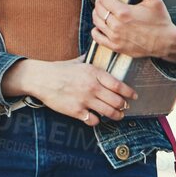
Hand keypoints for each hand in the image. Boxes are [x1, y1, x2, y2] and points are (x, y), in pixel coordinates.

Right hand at [9, 57, 136, 126]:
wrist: (41, 79)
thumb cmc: (59, 70)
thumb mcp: (78, 62)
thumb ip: (92, 62)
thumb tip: (101, 55)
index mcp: (94, 73)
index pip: (119, 85)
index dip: (129, 93)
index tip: (133, 96)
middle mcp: (92, 87)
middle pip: (117, 101)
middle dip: (123, 106)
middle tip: (125, 107)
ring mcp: (85, 100)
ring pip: (109, 112)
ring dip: (116, 115)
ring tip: (118, 116)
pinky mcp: (76, 111)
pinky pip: (93, 120)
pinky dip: (97, 121)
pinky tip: (95, 118)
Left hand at [91, 0, 175, 61]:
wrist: (165, 43)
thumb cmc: (161, 22)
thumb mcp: (154, 1)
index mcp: (124, 12)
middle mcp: (116, 25)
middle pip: (99, 10)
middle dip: (99, 1)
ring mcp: (115, 36)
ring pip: (97, 22)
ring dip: (96, 14)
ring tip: (100, 10)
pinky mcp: (116, 46)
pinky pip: (98, 38)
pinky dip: (95, 31)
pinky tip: (99, 26)